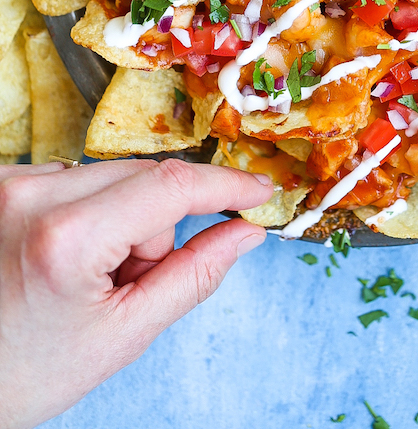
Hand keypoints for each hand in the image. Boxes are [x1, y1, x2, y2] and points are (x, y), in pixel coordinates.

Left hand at [0, 158, 272, 428]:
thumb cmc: (24, 372)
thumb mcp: (121, 336)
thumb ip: (193, 277)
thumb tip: (243, 235)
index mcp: (68, 238)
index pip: (171, 187)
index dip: (225, 187)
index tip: (259, 192)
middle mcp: (33, 194)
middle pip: (142, 178)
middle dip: (155, 227)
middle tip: (127, 283)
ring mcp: (10, 184)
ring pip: (110, 176)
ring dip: (119, 217)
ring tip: (85, 277)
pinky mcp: (0, 182)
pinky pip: (73, 178)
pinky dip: (85, 210)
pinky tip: (61, 258)